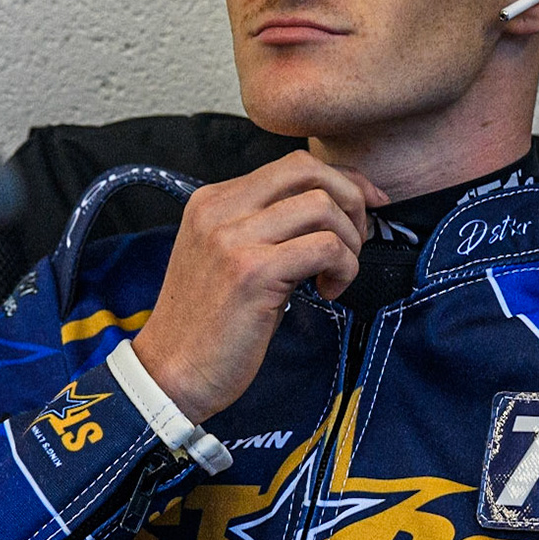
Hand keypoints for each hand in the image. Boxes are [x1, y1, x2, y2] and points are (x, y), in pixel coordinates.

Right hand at [131, 152, 386, 423]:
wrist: (171, 374)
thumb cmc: (208, 325)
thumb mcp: (229, 258)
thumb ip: (267, 227)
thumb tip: (332, 210)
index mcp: (213, 200)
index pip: (292, 165)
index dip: (341, 181)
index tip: (366, 205)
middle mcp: (219, 209)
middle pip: (309, 171)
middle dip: (352, 200)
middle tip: (358, 240)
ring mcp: (234, 238)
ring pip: (322, 207)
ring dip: (349, 241)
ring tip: (337, 274)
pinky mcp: (253, 272)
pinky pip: (325, 247)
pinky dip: (343, 268)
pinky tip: (329, 291)